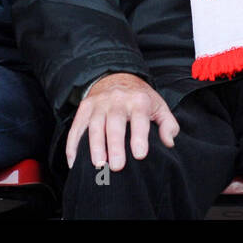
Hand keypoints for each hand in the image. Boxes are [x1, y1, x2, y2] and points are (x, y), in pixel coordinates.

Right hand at [65, 73, 179, 171]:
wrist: (116, 76)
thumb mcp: (159, 106)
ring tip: (98, 164)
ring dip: (95, 145)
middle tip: (117, 166)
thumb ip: (168, 124)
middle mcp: (117, 99)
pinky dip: (73, 144)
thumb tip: (169, 142)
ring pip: (94, 124)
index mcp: (138, 100)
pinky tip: (74, 161)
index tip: (139, 154)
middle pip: (114, 122)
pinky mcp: (85, 107)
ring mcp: (99, 103)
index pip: (139, 117)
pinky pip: (77, 126)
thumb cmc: (139, 98)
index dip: (139, 136)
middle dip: (115, 145)